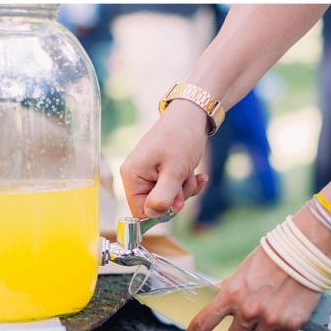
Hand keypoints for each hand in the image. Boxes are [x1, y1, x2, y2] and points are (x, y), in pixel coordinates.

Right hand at [120, 100, 209, 217]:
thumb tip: (152, 216)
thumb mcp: (174, 171)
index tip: (178, 202)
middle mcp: (136, 176)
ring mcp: (148, 173)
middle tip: (187, 181)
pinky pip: (174, 188)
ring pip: (167, 198)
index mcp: (132, 176)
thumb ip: (163, 197)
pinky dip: (187, 184)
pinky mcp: (160, 171)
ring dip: (184, 190)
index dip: (161, 211)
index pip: (140, 211)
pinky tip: (198, 175)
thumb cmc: (181, 138)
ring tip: (190, 173)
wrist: (193, 114)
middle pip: (155, 205)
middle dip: (176, 198)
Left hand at [185, 246, 321, 330]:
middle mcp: (248, 311)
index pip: (204, 322)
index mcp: (231, 295)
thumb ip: (230, 289)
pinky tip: (283, 315)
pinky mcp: (290, 325)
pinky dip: (279, 330)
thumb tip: (217, 298)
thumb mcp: (242, 272)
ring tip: (264, 322)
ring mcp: (270, 320)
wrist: (304, 254)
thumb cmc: (272, 258)